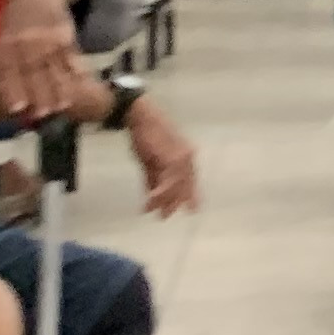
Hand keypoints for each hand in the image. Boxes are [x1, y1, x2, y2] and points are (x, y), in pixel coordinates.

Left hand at [0, 0, 98, 127]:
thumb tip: (0, 85)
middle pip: (34, 72)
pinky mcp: (66, 36)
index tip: (17, 108)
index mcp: (9, 42)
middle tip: (43, 114)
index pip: (11, 70)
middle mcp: (29, 42)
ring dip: (60, 87)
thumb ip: (5, 57)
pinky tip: (81, 83)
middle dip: (39, 93)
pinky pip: (71, 57)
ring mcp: (50, 39)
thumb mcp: (4, 32)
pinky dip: (76, 71)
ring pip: (55, 68)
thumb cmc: (17, 16)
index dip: (14, 89)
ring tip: (64, 106)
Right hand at [128, 97, 200, 218]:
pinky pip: (168, 180)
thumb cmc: (146, 136)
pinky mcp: (172, 158)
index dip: (189, 196)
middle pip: (185, 186)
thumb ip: (153, 178)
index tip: (192, 210)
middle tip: (165, 216)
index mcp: (186, 157)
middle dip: (176, 202)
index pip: (189, 180)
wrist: (141, 118)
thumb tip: (152, 195)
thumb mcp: (150, 161)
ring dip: (165, 201)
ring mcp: (181, 158)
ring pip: (176, 186)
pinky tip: (152, 201)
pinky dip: (161, 192)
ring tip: (156, 213)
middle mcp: (188, 158)